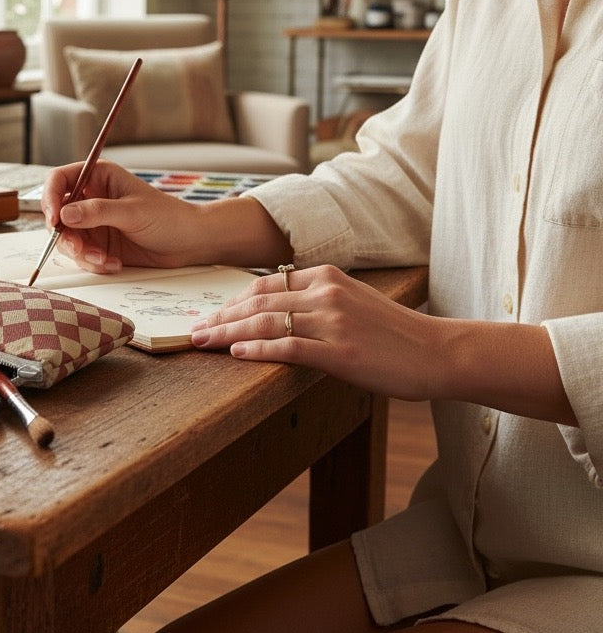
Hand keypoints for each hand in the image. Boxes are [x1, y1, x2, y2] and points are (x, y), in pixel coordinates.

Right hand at [41, 160, 292, 273]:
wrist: (190, 243)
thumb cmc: (168, 217)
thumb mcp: (132, 212)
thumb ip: (97, 212)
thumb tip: (64, 213)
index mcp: (98, 177)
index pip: (59, 180)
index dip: (50, 197)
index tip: (54, 218)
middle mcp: (91, 198)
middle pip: (57, 214)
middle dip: (66, 235)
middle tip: (80, 249)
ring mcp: (93, 223)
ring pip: (67, 238)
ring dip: (81, 253)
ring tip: (104, 260)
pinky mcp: (99, 245)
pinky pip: (81, 255)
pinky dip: (93, 263)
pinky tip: (113, 264)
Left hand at [189, 264, 437, 401]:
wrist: (438, 353)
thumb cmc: (395, 334)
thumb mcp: (353, 301)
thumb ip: (317, 300)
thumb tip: (277, 311)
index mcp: (326, 277)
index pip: (266, 285)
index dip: (233, 300)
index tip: (211, 313)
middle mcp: (326, 293)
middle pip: (258, 303)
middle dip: (221, 317)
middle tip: (193, 330)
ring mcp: (333, 321)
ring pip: (266, 324)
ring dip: (228, 334)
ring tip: (203, 342)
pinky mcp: (340, 352)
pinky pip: (288, 348)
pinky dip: (258, 351)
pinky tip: (236, 355)